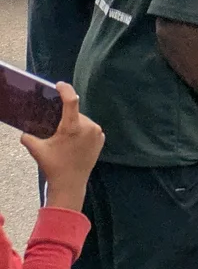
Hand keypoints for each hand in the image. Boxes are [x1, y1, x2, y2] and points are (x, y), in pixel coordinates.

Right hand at [20, 83, 102, 211]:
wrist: (70, 183)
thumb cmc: (54, 166)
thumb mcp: (37, 150)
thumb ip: (28, 137)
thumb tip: (24, 131)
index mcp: (73, 127)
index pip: (71, 101)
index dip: (65, 90)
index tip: (59, 85)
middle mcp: (89, 127)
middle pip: (75, 114)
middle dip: (65, 118)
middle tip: (56, 129)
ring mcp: (97, 133)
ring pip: (82, 121)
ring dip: (74, 125)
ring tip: (65, 138)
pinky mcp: (101, 139)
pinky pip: (90, 129)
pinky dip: (82, 131)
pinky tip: (74, 142)